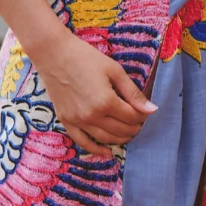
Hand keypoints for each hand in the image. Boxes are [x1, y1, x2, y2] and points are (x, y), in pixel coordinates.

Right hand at [34, 26, 155, 154]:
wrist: (53, 53)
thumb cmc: (85, 57)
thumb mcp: (114, 70)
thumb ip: (133, 93)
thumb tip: (152, 110)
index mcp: (106, 101)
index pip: (132, 117)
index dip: (142, 116)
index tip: (146, 112)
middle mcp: (92, 115)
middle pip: (121, 130)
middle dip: (134, 128)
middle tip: (140, 123)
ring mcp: (77, 120)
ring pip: (105, 139)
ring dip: (120, 139)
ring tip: (128, 134)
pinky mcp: (66, 121)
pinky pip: (82, 142)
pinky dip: (96, 149)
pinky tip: (107, 152)